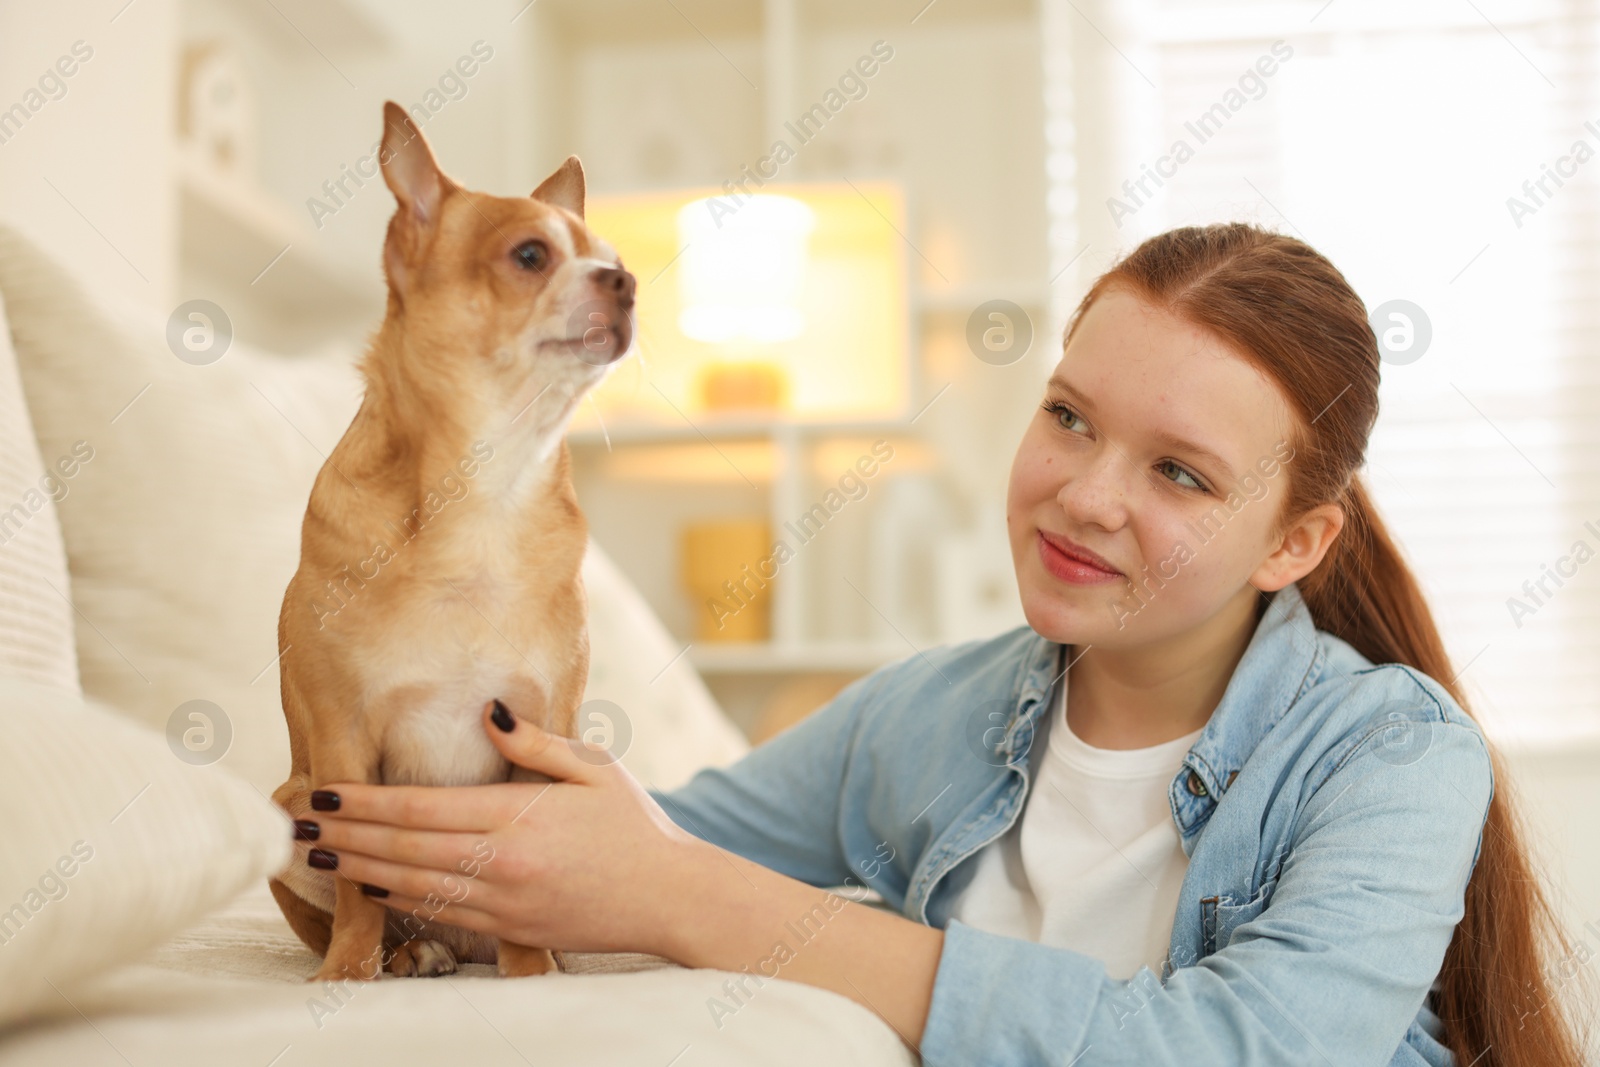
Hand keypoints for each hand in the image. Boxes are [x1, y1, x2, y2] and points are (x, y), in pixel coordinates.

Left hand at [306, 700, 706, 956]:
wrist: (670, 897)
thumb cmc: (634, 824)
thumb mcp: (593, 769)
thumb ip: (535, 743)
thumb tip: (489, 711)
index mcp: (517, 818)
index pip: (421, 808)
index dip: (365, 802)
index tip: (323, 792)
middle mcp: (501, 864)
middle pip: (403, 849)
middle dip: (344, 837)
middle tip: (295, 828)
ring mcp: (502, 902)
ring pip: (412, 887)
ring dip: (358, 871)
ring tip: (316, 858)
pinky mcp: (509, 931)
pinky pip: (440, 914)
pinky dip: (397, 899)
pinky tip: (370, 886)